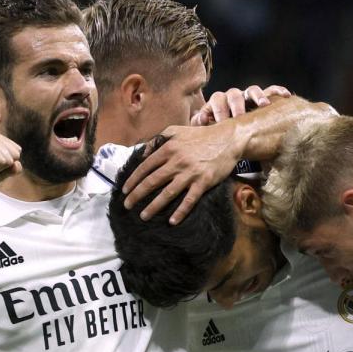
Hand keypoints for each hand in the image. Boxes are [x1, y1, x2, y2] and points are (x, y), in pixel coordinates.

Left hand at [122, 123, 241, 223]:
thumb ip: (157, 140)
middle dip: (137, 195)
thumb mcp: (176, 130)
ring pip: (168, 193)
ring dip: (154, 206)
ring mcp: (190, 173)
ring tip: (143, 216)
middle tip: (127, 206)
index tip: (125, 190)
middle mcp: (177, 161)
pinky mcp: (203, 182)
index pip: (145, 166)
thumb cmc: (200, 136)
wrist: (227, 140)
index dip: (133, 179)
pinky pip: (190, 200)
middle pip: (152, 181)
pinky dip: (180, 211)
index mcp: (169, 148)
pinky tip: (172, 221)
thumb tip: (142, 153)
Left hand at [191, 84, 290, 125]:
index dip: (219, 110)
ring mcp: (248, 97)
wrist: (228, 135)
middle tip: (239, 118)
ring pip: (253, 90)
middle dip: (237, 106)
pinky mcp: (263, 100)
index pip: (218, 100)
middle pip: (234, 94)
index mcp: (219, 102)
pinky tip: (286, 95)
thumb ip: (200, 125)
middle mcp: (234, 97)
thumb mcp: (205, 131)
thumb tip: (201, 120)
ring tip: (264, 104)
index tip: (220, 124)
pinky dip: (277, 91)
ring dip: (258, 96)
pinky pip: (271, 91)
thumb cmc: (216, 134)